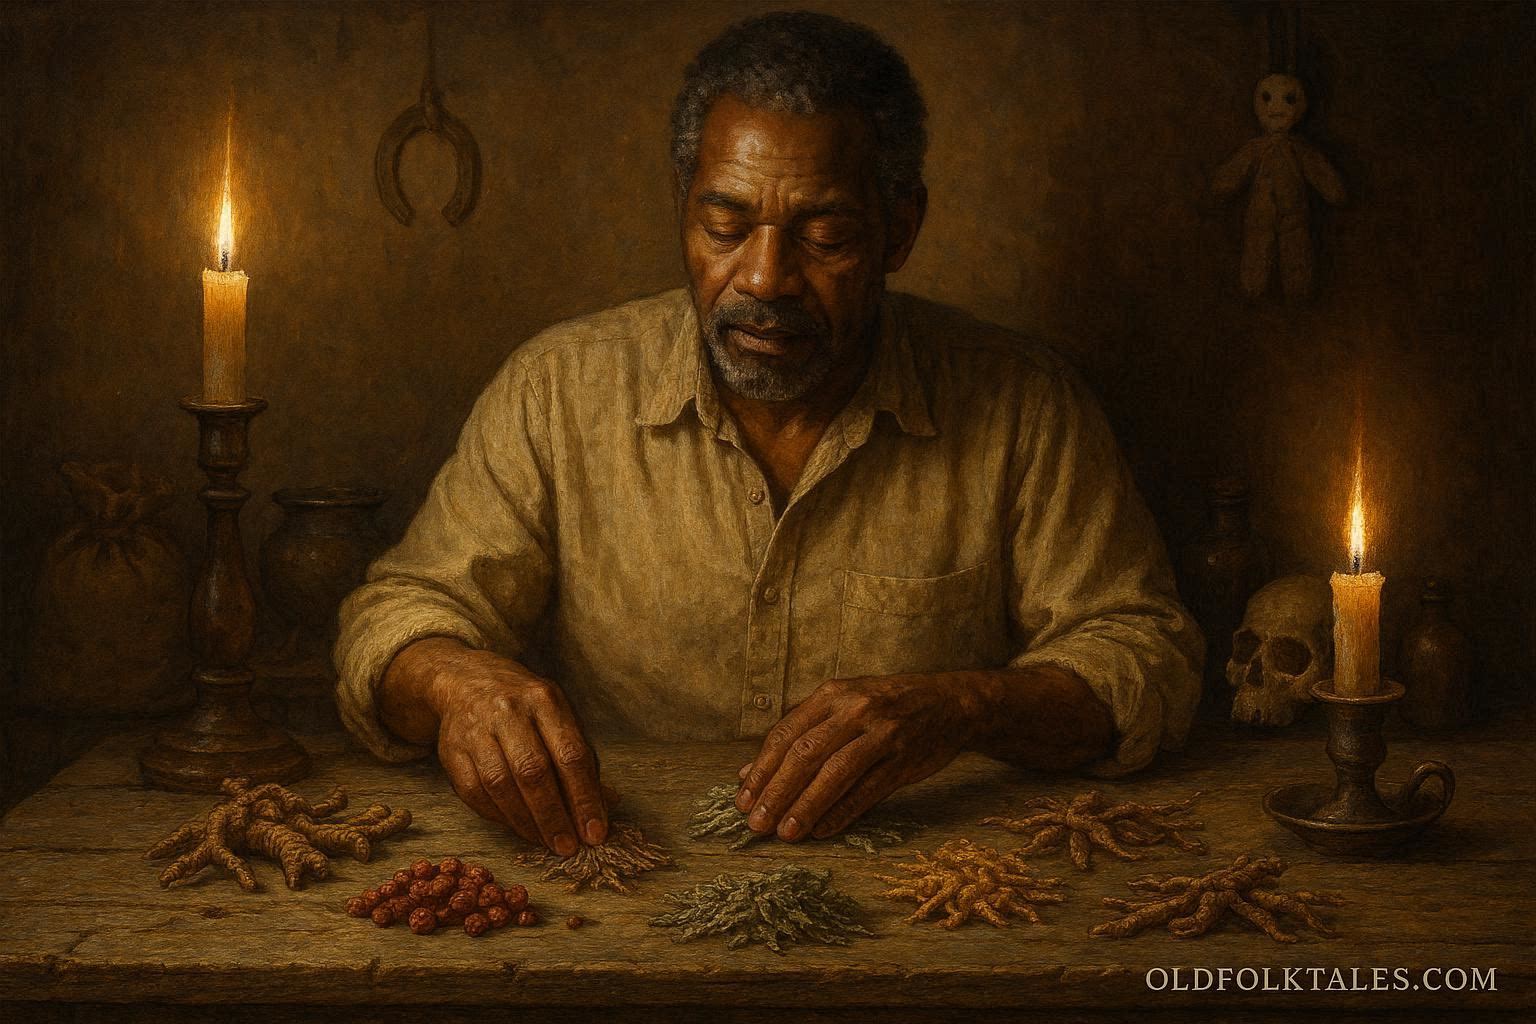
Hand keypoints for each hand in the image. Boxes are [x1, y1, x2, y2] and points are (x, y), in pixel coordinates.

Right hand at [418, 644, 608, 855]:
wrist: (467, 681)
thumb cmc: (525, 706)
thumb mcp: (559, 716)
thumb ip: (582, 759)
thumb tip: (608, 805)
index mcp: (545, 700)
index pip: (570, 754)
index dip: (584, 798)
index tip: (595, 832)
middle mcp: (509, 711)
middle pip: (533, 772)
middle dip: (554, 816)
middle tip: (568, 847)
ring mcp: (477, 730)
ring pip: (501, 785)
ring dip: (526, 822)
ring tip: (546, 842)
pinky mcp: (452, 750)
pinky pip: (475, 792)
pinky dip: (499, 816)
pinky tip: (518, 827)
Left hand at [733, 673, 982, 841]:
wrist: (950, 703)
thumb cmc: (885, 706)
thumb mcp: (842, 706)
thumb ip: (798, 734)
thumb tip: (748, 774)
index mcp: (833, 694)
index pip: (786, 734)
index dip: (761, 769)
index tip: (743, 799)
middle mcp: (855, 709)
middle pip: (806, 754)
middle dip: (777, 792)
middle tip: (757, 823)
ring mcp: (881, 734)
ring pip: (835, 774)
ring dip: (806, 806)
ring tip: (786, 833)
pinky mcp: (903, 760)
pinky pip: (867, 791)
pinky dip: (842, 812)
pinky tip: (822, 830)